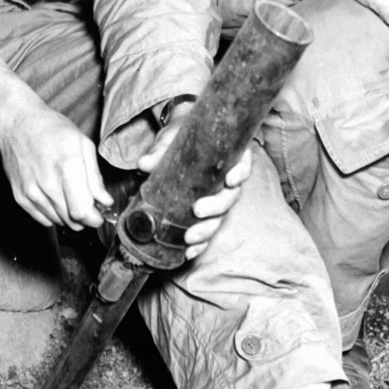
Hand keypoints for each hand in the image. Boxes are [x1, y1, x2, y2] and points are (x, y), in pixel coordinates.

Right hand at [0, 68, 111, 229]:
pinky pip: (42, 220)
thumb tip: (105, 201)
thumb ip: (94, 176)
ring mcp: (31, 192)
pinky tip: (56, 199)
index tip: (99, 215)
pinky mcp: (20, 197)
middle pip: (71, 220)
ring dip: (69, 217)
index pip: (82, 210)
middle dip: (85, 219)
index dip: (95, 218)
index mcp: (67, 166)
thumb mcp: (82, 143)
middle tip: (88, 205)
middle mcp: (47, 183)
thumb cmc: (51, 129)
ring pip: (58, 222)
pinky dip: (53, 215)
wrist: (16, 123)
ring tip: (71, 198)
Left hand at [138, 99, 246, 260]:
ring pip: (219, 218)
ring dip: (206, 230)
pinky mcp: (204, 213)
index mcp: (228, 158)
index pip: (243, 165)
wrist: (176, 140)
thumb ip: (160, 149)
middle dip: (216, 208)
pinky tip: (189, 253)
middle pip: (230, 197)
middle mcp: (227, 181)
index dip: (240, 174)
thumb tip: (145, 163)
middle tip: (197, 210)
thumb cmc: (180, 135)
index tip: (230, 180)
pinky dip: (200, 244)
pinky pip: (206, 230)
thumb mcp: (172, 137)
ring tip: (189, 238)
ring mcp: (216, 198)